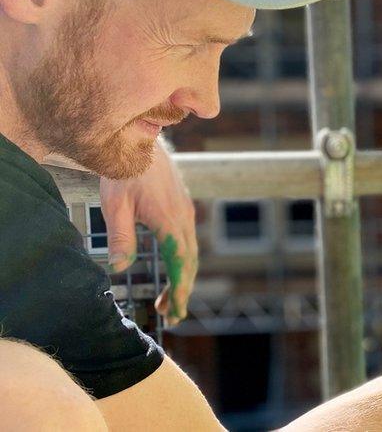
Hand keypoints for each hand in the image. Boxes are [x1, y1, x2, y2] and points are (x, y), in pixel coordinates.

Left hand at [99, 139, 197, 326]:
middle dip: (182, 291)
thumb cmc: (125, 172)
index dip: (179, 290)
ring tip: (166, 301)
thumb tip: (118, 268)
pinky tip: (171, 269)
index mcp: (169, 221)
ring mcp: (185, 212)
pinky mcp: (182, 207)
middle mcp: (183, 218)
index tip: (174, 312)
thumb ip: (120, 238)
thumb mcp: (115, 206)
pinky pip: (188, 241)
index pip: (180, 263)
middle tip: (171, 316)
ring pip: (191, 253)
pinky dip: (183, 262)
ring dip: (182, 278)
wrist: (141, 140)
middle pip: (190, 262)